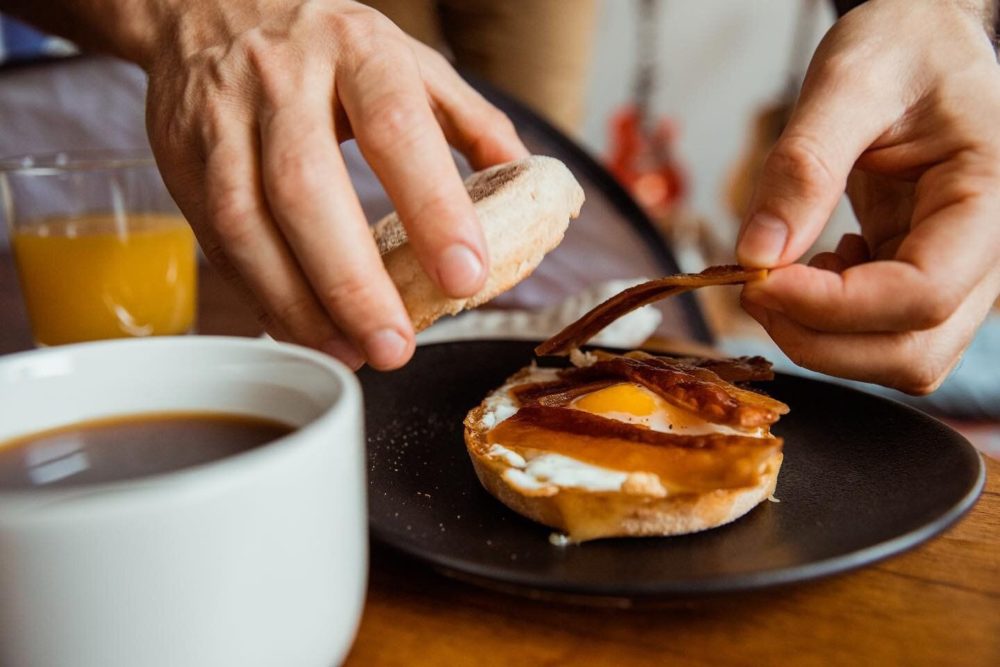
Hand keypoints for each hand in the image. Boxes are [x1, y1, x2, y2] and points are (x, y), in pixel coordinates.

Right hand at [142, 0, 527, 368]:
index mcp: (356, 49)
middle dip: (351, 281)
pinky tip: (302, 329)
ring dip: (298, 302)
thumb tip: (529, 180)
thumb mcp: (405, 59)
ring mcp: (220, 118)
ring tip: (350, 352)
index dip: (431, 206)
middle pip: (307, 187)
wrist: (205, 6)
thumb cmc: (324, 43)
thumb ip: (469, 119)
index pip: (396, 128)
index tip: (466, 276)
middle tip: (395, 346)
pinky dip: (261, 295)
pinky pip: (217, 240)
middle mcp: (281, 78)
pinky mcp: (180, 158)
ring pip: (246, 222)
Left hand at [736, 0, 999, 393]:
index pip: (922, 295)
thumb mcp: (848, 82)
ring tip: (777, 275)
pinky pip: (875, 333)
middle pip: (911, 351)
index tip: (758, 281)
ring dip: (819, 338)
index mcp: (989, 199)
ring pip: (894, 356)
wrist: (919, 41)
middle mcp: (982, 250)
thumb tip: (757, 254)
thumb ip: (804, 167)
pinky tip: (805, 266)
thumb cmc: (903, 45)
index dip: (833, 307)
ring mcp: (951, 271)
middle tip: (753, 287)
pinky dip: (824, 321)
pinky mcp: (914, 275)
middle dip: (819, 338)